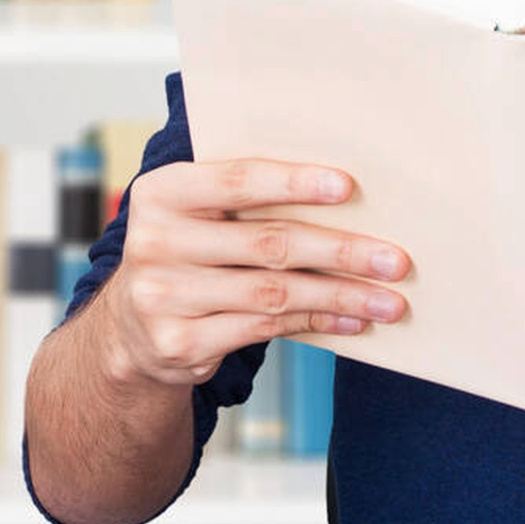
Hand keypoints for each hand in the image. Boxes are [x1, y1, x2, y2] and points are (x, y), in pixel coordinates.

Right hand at [101, 158, 412, 389]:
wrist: (129, 329)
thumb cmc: (189, 251)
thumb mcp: (197, 213)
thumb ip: (246, 197)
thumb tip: (348, 195)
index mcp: (162, 193)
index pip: (237, 180)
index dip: (294, 182)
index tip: (348, 186)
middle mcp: (156, 243)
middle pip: (269, 243)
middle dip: (342, 251)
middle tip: (395, 260)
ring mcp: (164, 298)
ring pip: (275, 293)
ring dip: (342, 296)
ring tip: (390, 300)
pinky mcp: (180, 343)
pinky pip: (265, 328)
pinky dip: (317, 322)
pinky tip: (352, 321)